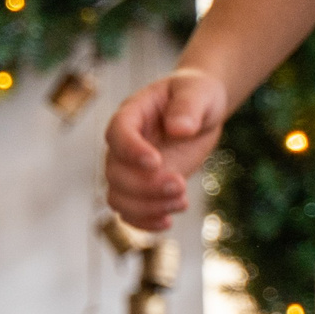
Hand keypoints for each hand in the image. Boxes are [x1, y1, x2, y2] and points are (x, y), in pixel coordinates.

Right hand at [104, 69, 231, 230]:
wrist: (199, 113)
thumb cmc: (196, 95)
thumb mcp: (198, 91)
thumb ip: (188, 107)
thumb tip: (179, 129)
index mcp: (130, 116)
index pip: (117, 135)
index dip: (131, 151)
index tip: (155, 162)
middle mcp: (122, 147)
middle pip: (116, 174)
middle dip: (146, 186)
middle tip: (180, 185)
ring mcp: (129, 170)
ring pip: (119, 198)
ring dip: (147, 207)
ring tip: (182, 203)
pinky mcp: (141, 188)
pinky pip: (130, 212)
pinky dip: (145, 222)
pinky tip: (168, 222)